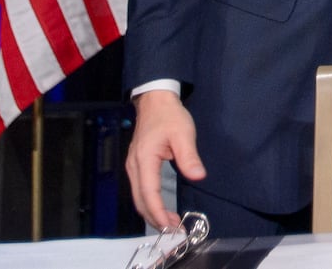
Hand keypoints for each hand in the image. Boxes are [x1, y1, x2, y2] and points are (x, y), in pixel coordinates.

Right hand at [126, 90, 206, 230]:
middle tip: (173, 230)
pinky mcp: (137, 165)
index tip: (171, 225)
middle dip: (155, 217)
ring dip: (152, 212)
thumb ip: (189, 156)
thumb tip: (198, 176)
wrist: (155, 100)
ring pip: (139, 197)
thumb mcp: (184, 134)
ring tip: (170, 223)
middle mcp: (134, 166)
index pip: (149, 193)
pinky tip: (161, 208)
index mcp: (144, 159)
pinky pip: (140, 190)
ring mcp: (133, 166)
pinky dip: (149, 203)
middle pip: (140, 200)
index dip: (159, 212)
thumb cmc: (169, 115)